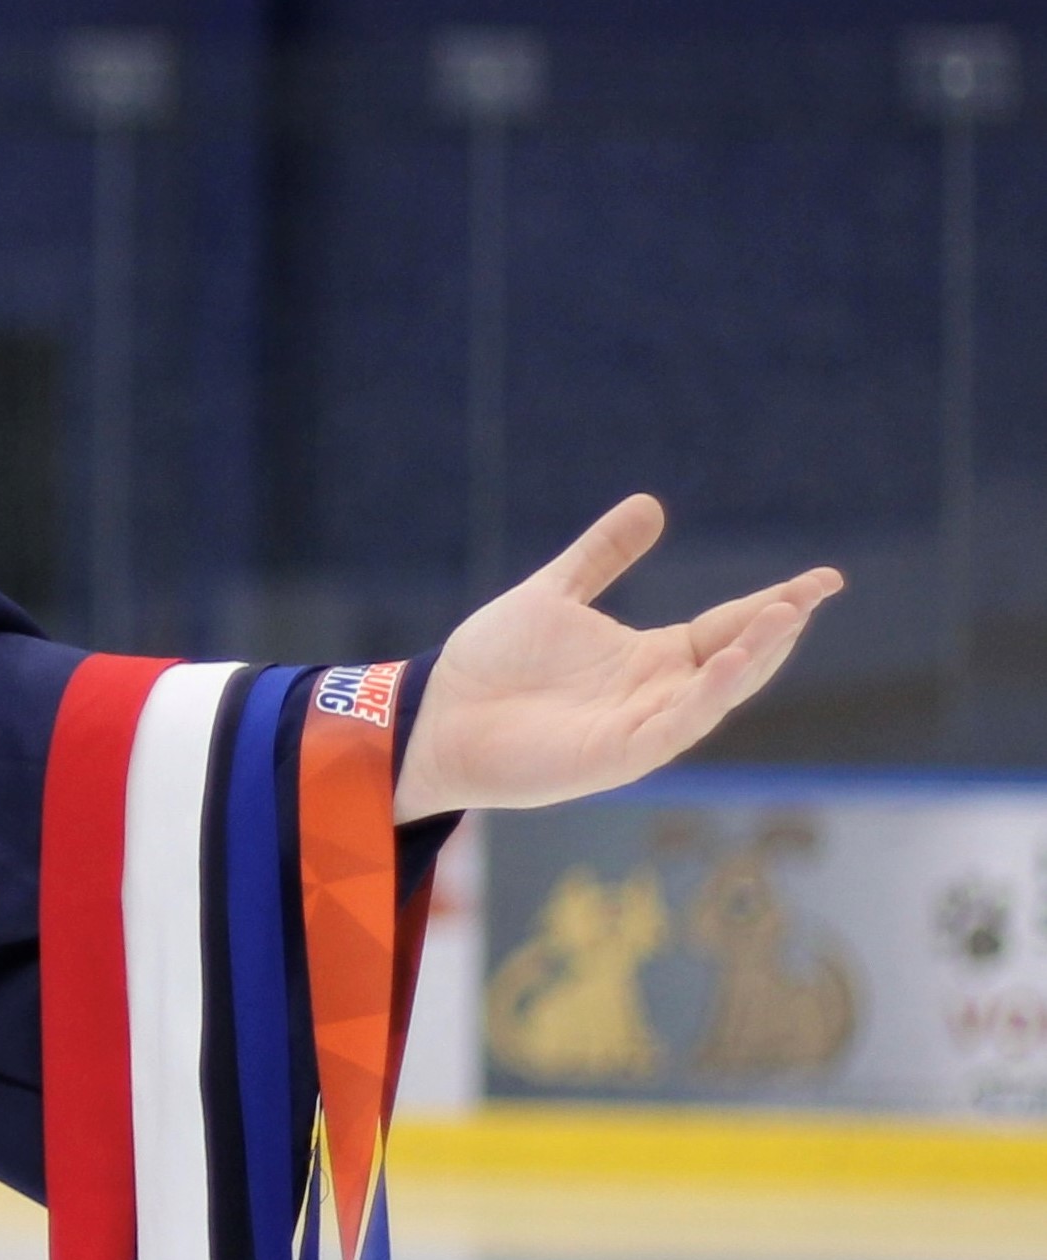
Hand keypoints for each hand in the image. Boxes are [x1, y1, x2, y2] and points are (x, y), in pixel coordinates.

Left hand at [391, 495, 835, 820]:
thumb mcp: (554, 594)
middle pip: (736, 659)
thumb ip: (602, 555)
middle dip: (777, 628)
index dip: (775, 604)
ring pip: (715, 694)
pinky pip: (673, 726)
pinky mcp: (617, 756)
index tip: (825, 578)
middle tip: (816, 592)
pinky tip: (726, 665)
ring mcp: (642, 727)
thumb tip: (650, 503)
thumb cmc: (491, 663)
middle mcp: (658, 693)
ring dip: (750, 659)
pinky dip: (704, 698)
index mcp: (651, 658)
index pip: (729, 626)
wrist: (435, 715)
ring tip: (782, 617)